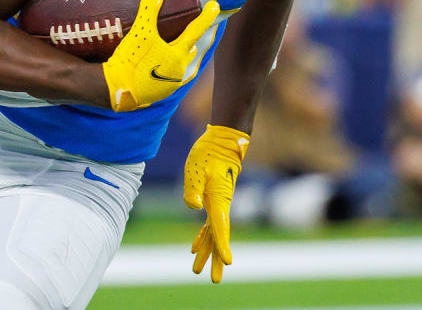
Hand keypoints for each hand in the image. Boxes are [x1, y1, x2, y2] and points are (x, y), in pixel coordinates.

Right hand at [101, 0, 218, 111]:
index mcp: (177, 54)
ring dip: (179, 56)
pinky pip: (168, 78)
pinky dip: (166, 69)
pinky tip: (158, 68)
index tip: (215, 5)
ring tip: (173, 48)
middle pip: (189, 50)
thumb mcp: (140, 32)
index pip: (195, 30)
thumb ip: (149, 9)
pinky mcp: (159, 94)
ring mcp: (170, 84)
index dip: (206, 17)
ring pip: (179, 66)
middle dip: (191, 40)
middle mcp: (178, 70)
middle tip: (190, 30)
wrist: (118, 90)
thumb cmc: (132, 60)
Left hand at [184, 124, 249, 282]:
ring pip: (213, 234)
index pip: (221, 227)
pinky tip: (194, 248)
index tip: (228, 262)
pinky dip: (203, 237)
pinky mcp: (213, 200)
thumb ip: (193, 189)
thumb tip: (193, 207)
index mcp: (219, 200)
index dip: (223, 246)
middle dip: (215, 259)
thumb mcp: (195, 169)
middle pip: (219, 238)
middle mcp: (221, 206)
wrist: (222, 142)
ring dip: (207, 252)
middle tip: (213, 279)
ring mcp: (219, 204)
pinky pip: (210, 225)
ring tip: (198, 270)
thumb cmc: (209, 153)